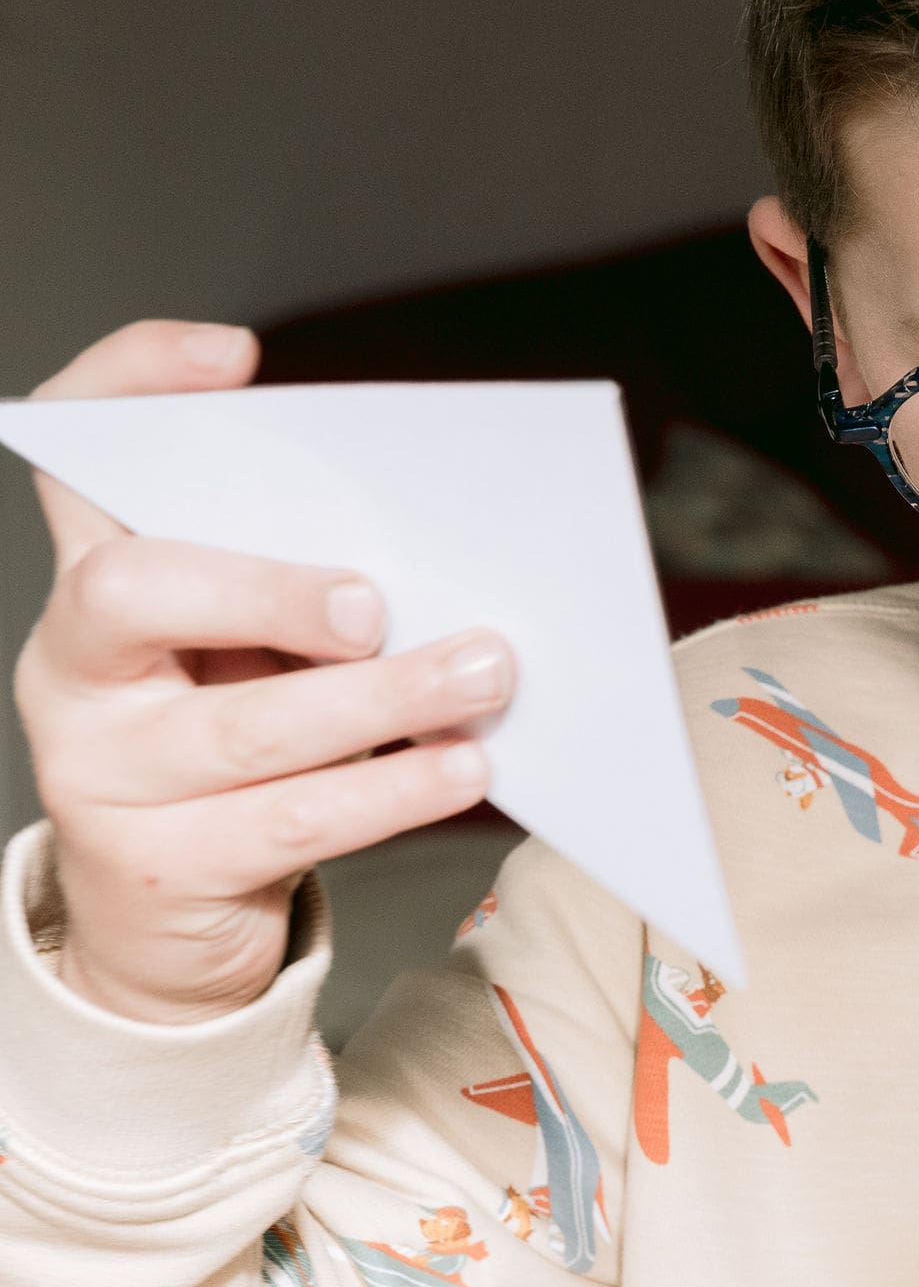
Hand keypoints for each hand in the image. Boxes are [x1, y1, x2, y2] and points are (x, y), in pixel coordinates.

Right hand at [12, 320, 515, 1024]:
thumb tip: (425, 556)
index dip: (129, 385)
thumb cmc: (228, 762)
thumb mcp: (242, 657)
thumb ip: (292, 595)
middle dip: (268, 587)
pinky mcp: (161, 867)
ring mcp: (100, 774)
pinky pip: (291, 821)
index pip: (72, 451)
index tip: (231, 359)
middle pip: (135, 591)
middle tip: (379, 602)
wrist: (165, 927)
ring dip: (381, 702)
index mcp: (87, 585)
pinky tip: (459, 770)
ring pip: (243, 727)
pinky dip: (391, 794)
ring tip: (479, 679)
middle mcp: (70, 669)